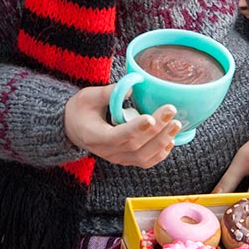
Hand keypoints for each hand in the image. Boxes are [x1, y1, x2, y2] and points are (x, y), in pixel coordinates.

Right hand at [64, 84, 181, 167]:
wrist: (73, 128)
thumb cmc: (80, 110)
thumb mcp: (88, 96)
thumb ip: (108, 93)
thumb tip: (132, 87)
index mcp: (95, 136)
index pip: (118, 136)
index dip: (136, 129)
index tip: (151, 117)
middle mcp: (107, 152)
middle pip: (136, 146)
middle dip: (157, 130)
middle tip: (171, 111)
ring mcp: (117, 158)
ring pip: (143, 157)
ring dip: (162, 142)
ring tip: (176, 125)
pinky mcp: (126, 159)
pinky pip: (145, 161)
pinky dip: (161, 153)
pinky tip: (171, 139)